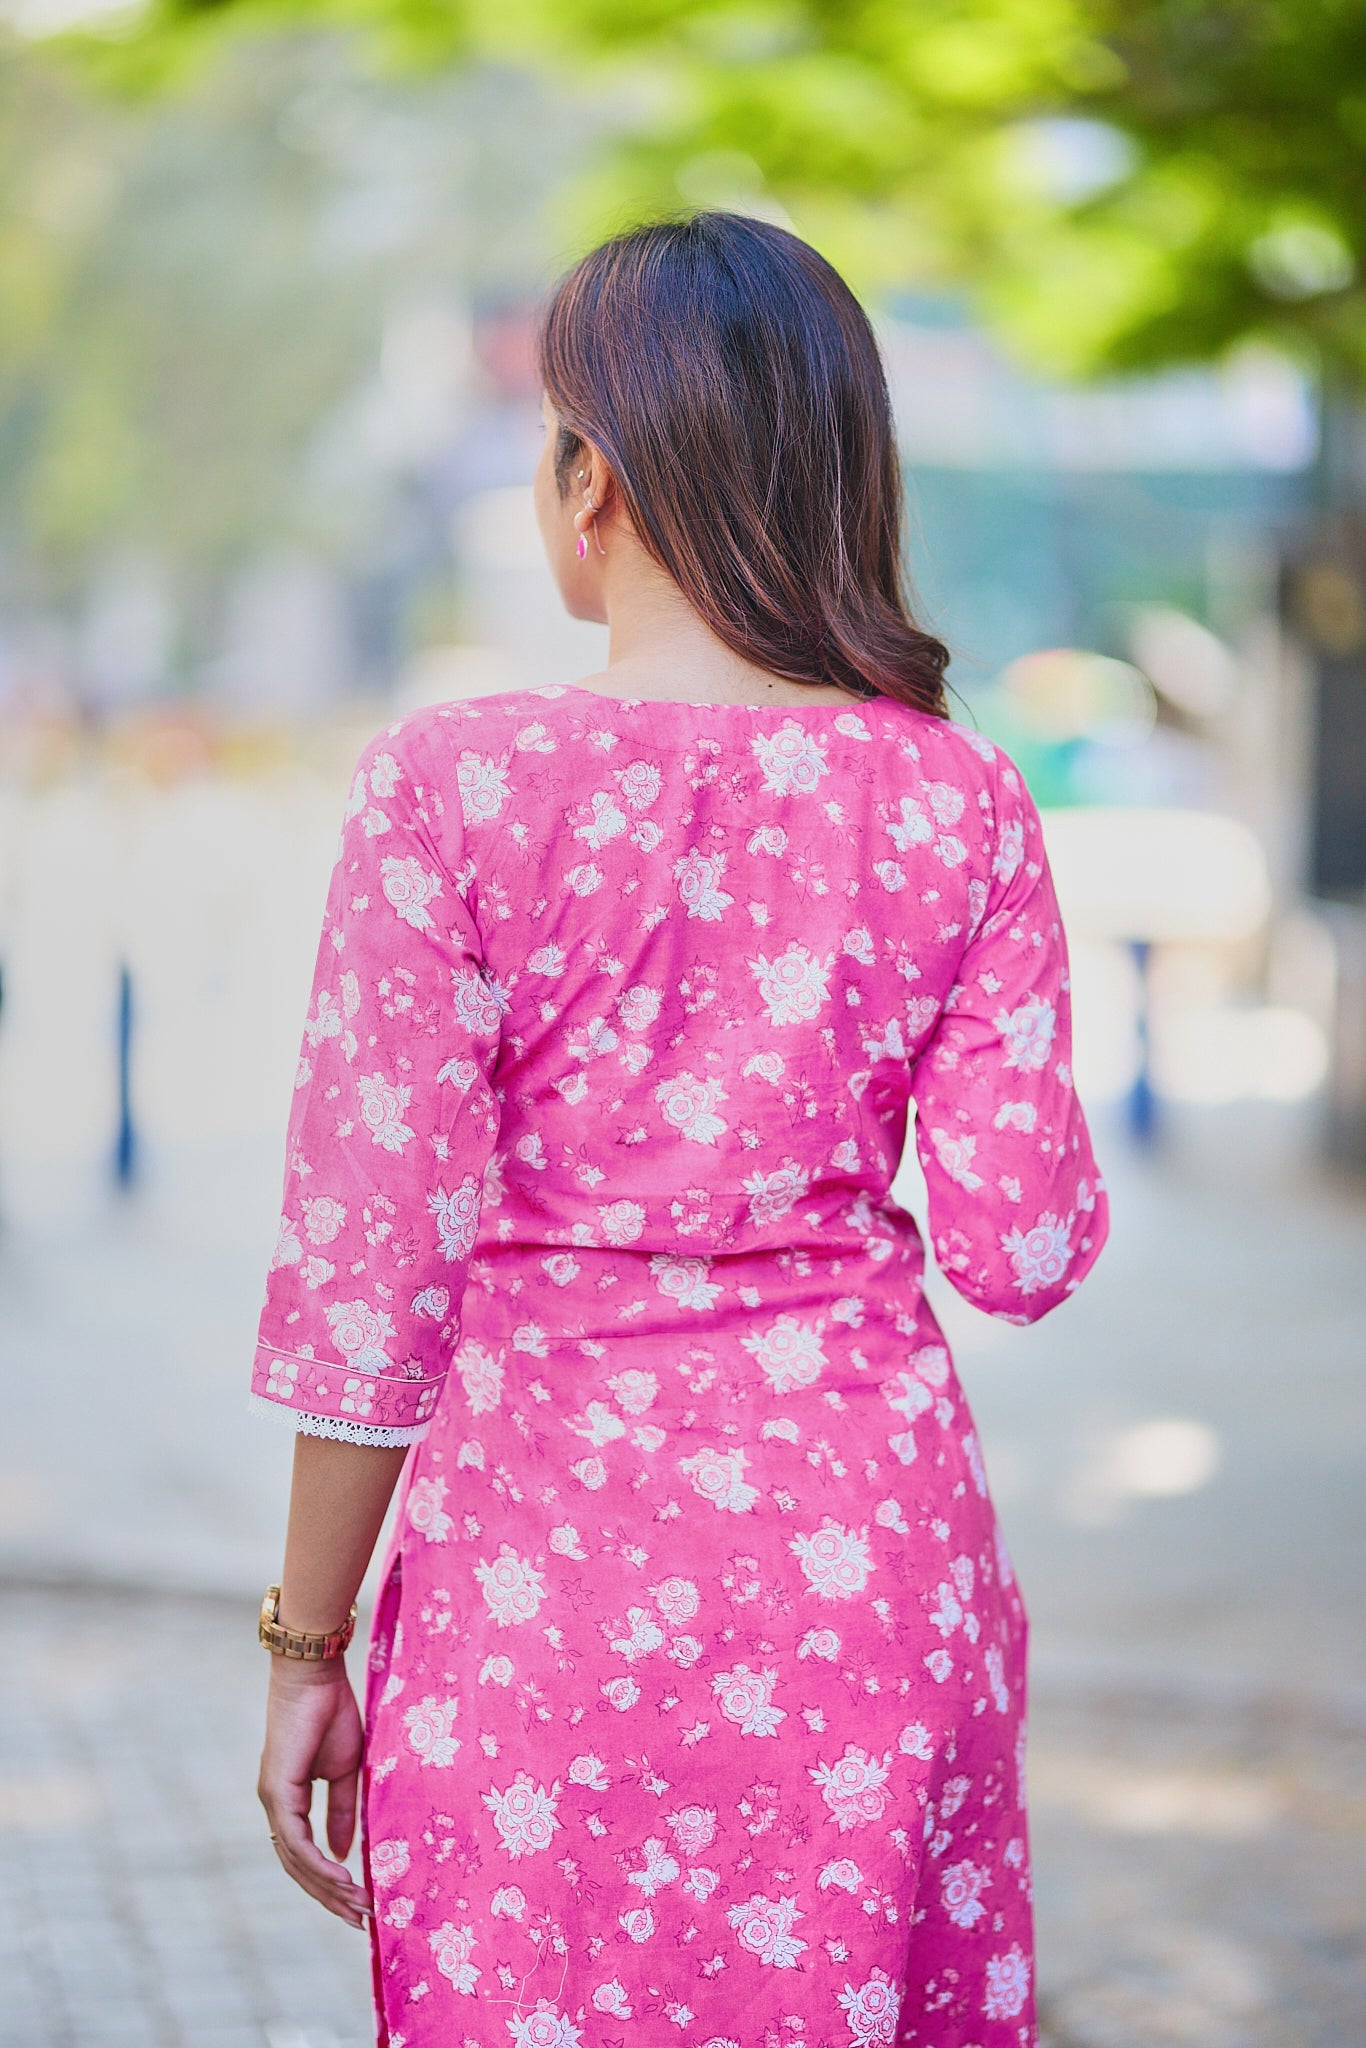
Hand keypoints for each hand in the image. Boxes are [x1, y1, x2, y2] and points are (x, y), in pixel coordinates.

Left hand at [258, 1656, 373, 1928]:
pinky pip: (296, 1840)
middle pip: (298, 1868)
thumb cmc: (331, 1713)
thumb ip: (343, 1811)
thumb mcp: (347, 1770)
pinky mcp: (278, 1791)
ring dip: (327, 1888)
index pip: (305, 1856)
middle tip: (361, 1921)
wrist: (316, 1676)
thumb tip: (344, 1852)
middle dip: (330, 1897)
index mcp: (289, 1802)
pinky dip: (317, 1863)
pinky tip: (341, 1878)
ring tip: (358, 1906)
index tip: (359, 1905)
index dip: (329, 1884)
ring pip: (295, 1861)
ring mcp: (273, 1800)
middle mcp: (275, 1807)